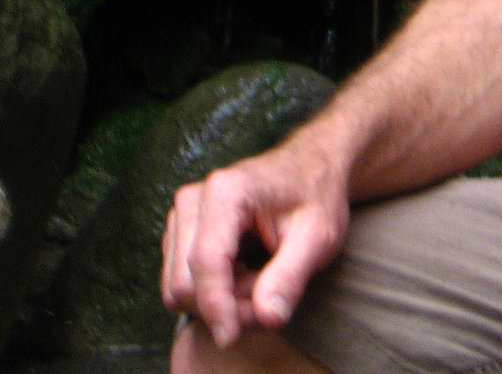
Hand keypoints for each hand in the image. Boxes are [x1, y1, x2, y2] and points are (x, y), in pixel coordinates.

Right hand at [160, 135, 351, 347]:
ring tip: (263, 279)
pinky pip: (182, 281)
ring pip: (179, 286)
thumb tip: (266, 318)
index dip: (216, 307)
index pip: (206, 263)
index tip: (232, 338)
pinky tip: (247, 274)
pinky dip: (213, 290)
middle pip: (184, 282)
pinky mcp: (180, 231)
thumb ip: (291, 276)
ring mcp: (182, 215)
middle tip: (270, 297)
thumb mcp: (318, 235)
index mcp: (227, 192)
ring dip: (219, 298)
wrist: (313, 166)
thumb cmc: (317, 196)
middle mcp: (193, 200)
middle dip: (224, 304)